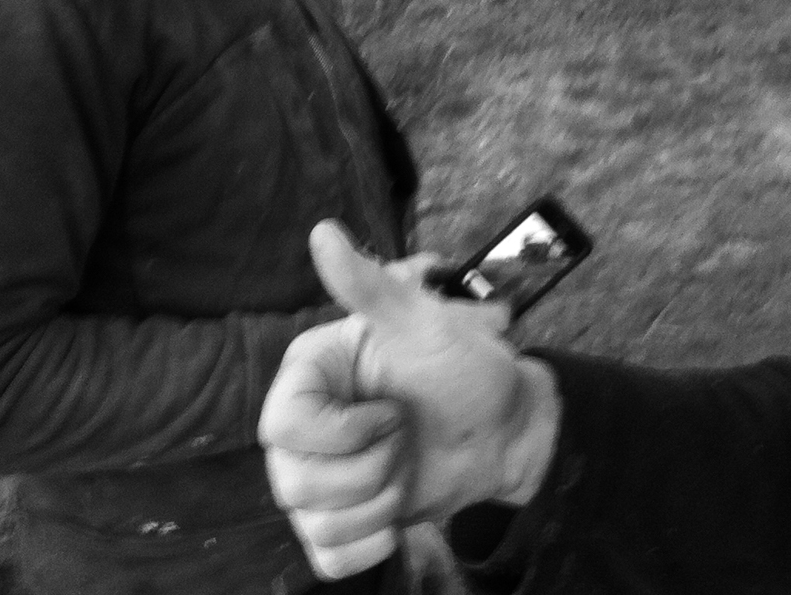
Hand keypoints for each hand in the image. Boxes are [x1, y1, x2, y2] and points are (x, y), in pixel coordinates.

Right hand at [261, 221, 562, 580]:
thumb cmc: (469, 368)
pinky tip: (398, 513)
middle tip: (405, 438)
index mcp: (309, 376)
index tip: (390, 414)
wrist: (508, 429)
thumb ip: (370, 284)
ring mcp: (320, 478)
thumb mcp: (425, 324)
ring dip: (377, 504)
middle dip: (369, 470)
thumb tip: (323, 233)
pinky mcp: (342, 522)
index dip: (339, 434)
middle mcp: (304, 428)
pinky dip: (370, 543)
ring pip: (314, 521)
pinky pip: (330, 556)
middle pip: (294, 483)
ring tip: (406, 469)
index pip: (281, 427)